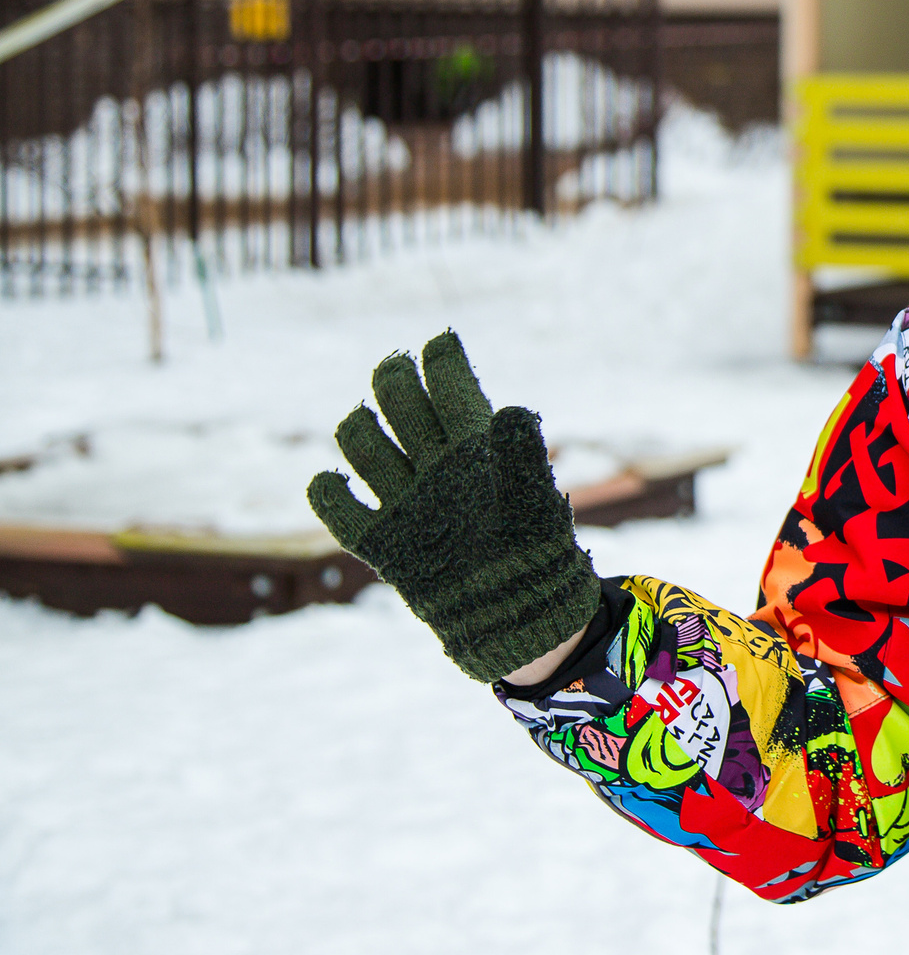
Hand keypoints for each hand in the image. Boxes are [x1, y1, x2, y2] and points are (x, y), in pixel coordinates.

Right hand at [307, 332, 599, 683]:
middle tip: (394, 367)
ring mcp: (407, 499)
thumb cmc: (533, 548)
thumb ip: (521, 453)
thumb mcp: (533, 497)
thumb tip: (513, 410)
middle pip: (401, 405)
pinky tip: (334, 480)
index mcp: (477, 446)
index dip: (443, 363)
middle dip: (393, 382)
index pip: (453, 391)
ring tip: (364, 420)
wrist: (515, 612)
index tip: (441, 342)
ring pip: (366, 446)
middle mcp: (437, 465)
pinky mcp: (384, 540)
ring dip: (359, 429)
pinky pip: (341, 509)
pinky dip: (328, 492)